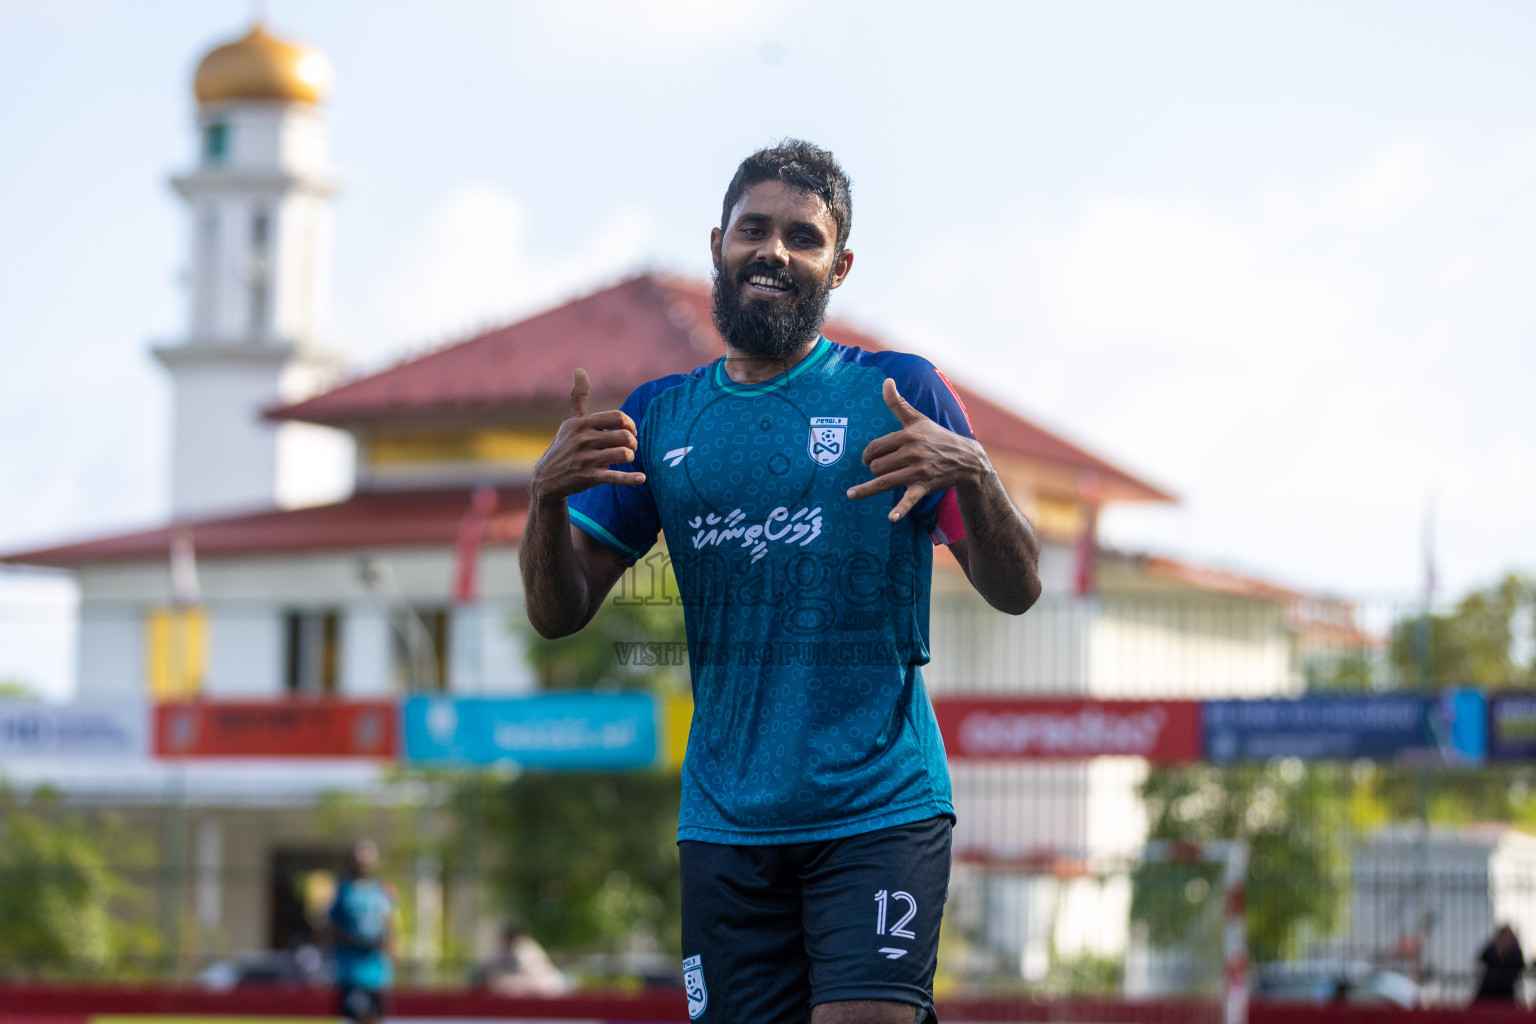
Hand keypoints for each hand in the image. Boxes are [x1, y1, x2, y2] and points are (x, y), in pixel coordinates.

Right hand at [531, 369, 645, 501]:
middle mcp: (584, 440)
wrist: (547, 477)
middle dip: (632, 442)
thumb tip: (580, 369)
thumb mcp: (570, 420)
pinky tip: (641, 478)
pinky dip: (630, 478)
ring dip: (630, 456)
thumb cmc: (564, 445)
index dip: (630, 424)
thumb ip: (578, 396)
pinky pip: (615, 477)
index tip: (630, 431)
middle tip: (630, 446)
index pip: (618, 417)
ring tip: (627, 457)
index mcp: (582, 423)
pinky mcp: (589, 477)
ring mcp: (586, 459)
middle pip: (624, 436)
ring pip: (623, 454)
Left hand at [847, 377, 985, 521]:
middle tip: (877, 470)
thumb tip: (886, 380)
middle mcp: (912, 453)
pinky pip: (909, 499)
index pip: (876, 447)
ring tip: (851, 494)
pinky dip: (901, 509)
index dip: (867, 454)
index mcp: (908, 436)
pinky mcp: (924, 486)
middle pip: (877, 465)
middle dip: (873, 468)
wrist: (965, 459)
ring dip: (867, 489)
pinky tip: (891, 517)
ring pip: (885, 480)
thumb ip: (897, 403)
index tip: (867, 459)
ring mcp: (918, 471)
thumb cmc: (936, 436)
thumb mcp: (917, 418)